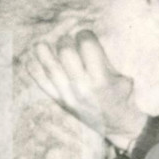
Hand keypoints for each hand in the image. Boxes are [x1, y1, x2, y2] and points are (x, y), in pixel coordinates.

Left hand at [27, 33, 144, 144]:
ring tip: (48, 44)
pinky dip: (35, 66)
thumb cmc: (122, 95)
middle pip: (65, 51)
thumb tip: (85, 35)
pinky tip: (35, 57)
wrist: (116, 124)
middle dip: (67, 40)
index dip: (85, 33)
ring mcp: (68, 94)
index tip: (86, 36)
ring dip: (47, 49)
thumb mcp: (123, 76)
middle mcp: (82, 86)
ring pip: (49, 64)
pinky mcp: (59, 100)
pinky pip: (40, 80)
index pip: (87, 44)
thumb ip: (105, 58)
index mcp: (101, 78)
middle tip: (70, 42)